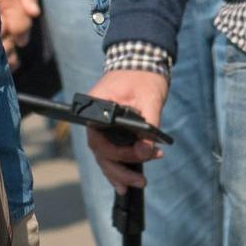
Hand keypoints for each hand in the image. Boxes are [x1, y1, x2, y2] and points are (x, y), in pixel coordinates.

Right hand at [80, 66, 167, 194]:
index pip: (100, 139)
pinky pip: (109, 150)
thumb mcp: (150, 99)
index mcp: (97, 106)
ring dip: (119, 171)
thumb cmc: (144, 77)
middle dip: (120, 169)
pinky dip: (119, 164)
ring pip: (103, 155)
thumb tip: (147, 151)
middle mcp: (94, 118)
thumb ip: (149, 126)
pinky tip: (126, 179)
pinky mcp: (109, 129)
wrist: (142, 62)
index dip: (119, 153)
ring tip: (135, 183)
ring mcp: (99, 124)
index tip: (142, 155)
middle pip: (100, 152)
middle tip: (139, 181)